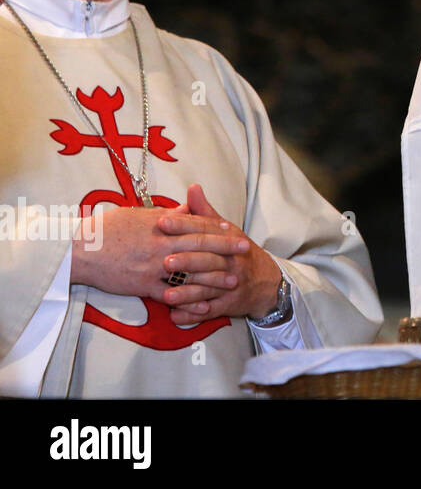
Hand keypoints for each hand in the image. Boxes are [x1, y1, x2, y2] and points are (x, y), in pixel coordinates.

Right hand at [70, 201, 250, 303]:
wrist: (81, 251)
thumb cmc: (107, 229)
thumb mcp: (137, 213)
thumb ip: (166, 213)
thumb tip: (186, 208)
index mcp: (161, 227)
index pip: (196, 227)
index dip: (218, 230)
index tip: (235, 230)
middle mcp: (162, 247)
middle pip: (200, 248)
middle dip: (225, 250)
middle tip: (245, 252)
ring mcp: (154, 268)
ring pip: (191, 274)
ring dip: (214, 278)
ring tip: (233, 281)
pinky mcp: (144, 287)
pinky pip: (171, 295)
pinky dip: (189, 301)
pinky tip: (205, 305)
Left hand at [158, 184, 283, 323]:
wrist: (266, 282)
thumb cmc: (239, 253)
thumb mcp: (226, 230)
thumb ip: (205, 212)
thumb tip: (193, 187)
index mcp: (229, 240)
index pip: (206, 230)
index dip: (184, 226)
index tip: (162, 222)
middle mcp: (232, 262)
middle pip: (209, 261)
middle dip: (187, 262)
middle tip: (164, 262)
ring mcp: (231, 285)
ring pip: (208, 289)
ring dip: (187, 293)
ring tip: (165, 295)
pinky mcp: (229, 305)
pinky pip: (210, 311)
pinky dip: (193, 315)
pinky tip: (175, 316)